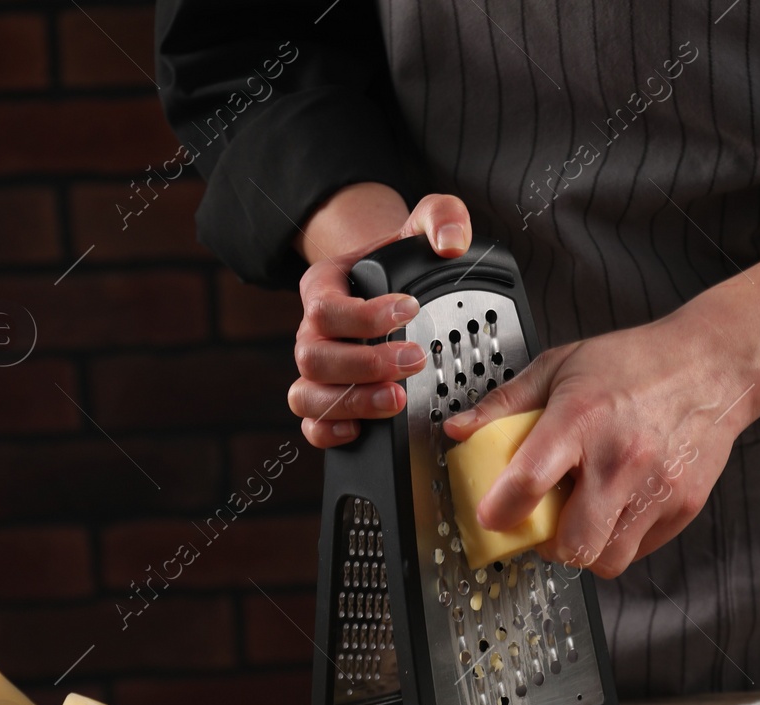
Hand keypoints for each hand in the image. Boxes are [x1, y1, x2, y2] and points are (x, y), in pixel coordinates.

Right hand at [288, 184, 471, 447]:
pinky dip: (329, 432)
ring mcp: (317, 370)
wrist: (395, 289)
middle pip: (313, 355)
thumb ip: (443, 217)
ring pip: (307, 394)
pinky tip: (361, 429)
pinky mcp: (327, 400)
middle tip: (413, 360)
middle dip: (365, 364)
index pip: (326, 306)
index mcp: (324, 286)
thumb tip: (452, 243)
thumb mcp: (425, 225)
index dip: (365, 316)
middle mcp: (312, 331)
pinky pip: (310, 424)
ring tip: (396, 400)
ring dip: (351, 402)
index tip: (409, 309)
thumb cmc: (406, 261)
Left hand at [439, 229, 759, 576]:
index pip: (528, 484)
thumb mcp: (561, 365)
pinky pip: (639, 550)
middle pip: (571, 545)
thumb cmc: (636, 363)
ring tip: (582, 519)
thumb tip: (457, 430)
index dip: (500, 512)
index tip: (492, 517)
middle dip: (547, 547)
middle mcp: (619, 460)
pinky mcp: (682, 507)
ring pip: (606, 559)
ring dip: (584, 550)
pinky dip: (620, 540)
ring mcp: (656, 489)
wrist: (714, 365)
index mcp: (580, 420)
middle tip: (543, 525)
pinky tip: (616, 509)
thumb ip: (505, 402)